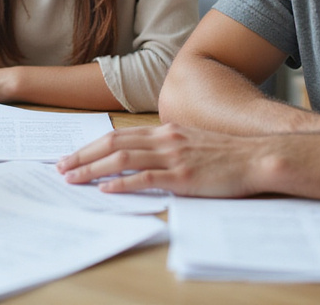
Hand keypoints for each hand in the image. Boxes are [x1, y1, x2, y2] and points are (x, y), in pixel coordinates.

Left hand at [56, 123, 259, 196]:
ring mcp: (173, 156)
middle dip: (83, 156)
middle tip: (61, 168)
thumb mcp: (192, 142)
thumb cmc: (227, 155)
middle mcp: (164, 139)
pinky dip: (122, 183)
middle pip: (113, 143)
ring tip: (74, 179)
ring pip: (123, 158)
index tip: (73, 156)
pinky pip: (146, 178)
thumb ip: (167, 147)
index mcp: (165, 131)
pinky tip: (106, 189)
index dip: (92, 145)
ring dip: (93, 169)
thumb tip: (143, 158)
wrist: (257, 157)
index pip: (119, 135)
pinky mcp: (183, 176)